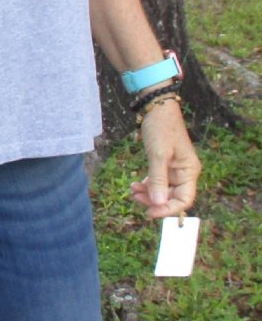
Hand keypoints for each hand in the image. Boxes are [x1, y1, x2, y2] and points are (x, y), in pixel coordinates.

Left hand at [130, 97, 201, 218]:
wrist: (157, 107)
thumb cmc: (161, 128)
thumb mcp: (158, 154)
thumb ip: (158, 179)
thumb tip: (158, 203)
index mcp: (189, 172)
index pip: (184, 200)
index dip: (168, 209)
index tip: (149, 212)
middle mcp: (184, 172)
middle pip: (172, 197)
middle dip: (154, 201)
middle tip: (135, 199)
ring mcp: (174, 168)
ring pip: (163, 190)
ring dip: (148, 194)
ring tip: (132, 191)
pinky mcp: (164, 163)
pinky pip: (157, 181)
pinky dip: (147, 185)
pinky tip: (135, 185)